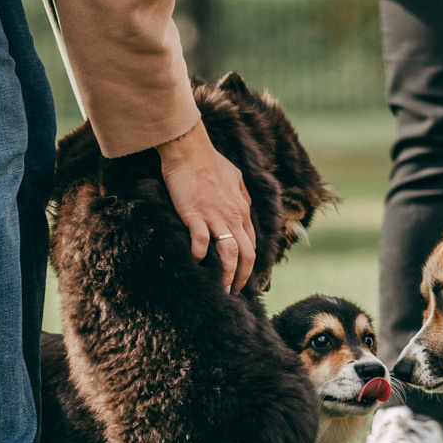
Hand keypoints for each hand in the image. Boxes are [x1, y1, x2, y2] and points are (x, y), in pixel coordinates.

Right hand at [156, 122, 255, 293]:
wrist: (190, 150)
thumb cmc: (210, 162)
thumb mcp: (235, 177)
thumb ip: (242, 195)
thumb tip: (246, 207)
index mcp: (242, 209)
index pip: (252, 244)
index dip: (250, 265)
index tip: (243, 278)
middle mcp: (233, 216)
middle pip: (246, 254)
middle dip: (242, 277)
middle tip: (233, 292)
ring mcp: (215, 217)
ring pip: (229, 253)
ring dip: (226, 275)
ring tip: (220, 289)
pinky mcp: (195, 216)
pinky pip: (201, 243)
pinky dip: (199, 256)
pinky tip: (195, 262)